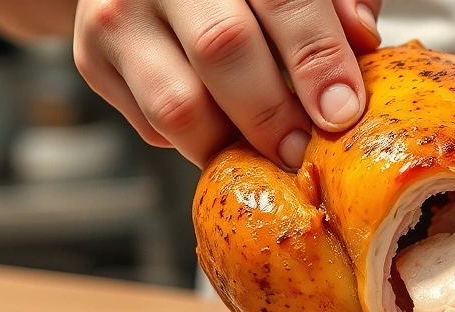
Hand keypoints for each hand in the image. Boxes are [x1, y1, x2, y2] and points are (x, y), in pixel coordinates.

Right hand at [74, 0, 382, 169]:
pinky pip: (153, 126)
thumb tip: (361, 38)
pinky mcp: (93, 59)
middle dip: (274, 114)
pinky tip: (225, 131)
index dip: (316, 59)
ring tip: (269, 152)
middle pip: (223, 49)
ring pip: (179, 105)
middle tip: (303, 150)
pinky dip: (198, 144)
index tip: (342, 112)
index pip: (282, 0)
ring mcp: (118, 14)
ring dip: (234, 144)